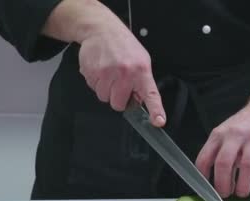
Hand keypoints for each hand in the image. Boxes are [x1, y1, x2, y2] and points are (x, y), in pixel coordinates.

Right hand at [42, 0, 165, 126]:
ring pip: (104, 98)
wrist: (101, 29)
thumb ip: (141, 81)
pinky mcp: (91, 72)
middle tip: (118, 83)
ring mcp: (107, 73)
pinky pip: (93, 88)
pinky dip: (96, 82)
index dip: (155, 110)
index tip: (158, 121)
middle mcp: (125, 73)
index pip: (151, 94)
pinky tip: (100, 69)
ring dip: (105, 89)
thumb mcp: (141, 60)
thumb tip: (138, 101)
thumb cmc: (123, 46)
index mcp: (141, 71)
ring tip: (108, 73)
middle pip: (118, 104)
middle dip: (117, 97)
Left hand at [196, 57, 249, 197]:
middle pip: (224, 163)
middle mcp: (235, 135)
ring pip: (247, 166)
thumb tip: (213, 183)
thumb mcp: (225, 134)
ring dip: (243, 186)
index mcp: (219, 135)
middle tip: (226, 195)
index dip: (204, 177)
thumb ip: (218, 154)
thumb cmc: (243, 127)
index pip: (205, 158)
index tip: (207, 190)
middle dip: (223, 184)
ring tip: (242, 194)